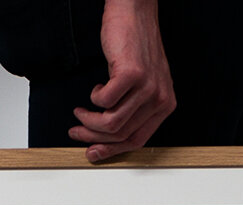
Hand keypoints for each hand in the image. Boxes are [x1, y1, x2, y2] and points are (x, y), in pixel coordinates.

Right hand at [68, 0, 175, 162]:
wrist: (135, 11)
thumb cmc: (136, 45)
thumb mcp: (143, 84)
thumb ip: (134, 109)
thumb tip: (108, 136)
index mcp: (165, 106)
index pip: (137, 141)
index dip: (111, 151)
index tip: (93, 153)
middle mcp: (160, 99)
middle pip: (122, 134)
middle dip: (94, 138)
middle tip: (77, 132)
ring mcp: (147, 87)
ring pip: (112, 122)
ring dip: (90, 120)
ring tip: (80, 113)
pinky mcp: (132, 74)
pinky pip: (105, 101)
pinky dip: (94, 98)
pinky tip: (95, 90)